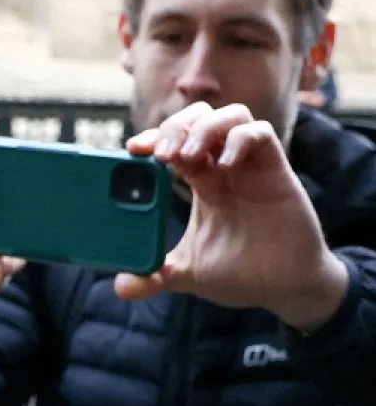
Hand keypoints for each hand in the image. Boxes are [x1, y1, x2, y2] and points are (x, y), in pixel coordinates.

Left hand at [115, 102, 348, 331]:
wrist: (283, 288)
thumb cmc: (240, 273)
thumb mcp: (187, 274)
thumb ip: (154, 276)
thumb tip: (122, 288)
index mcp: (202, 183)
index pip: (175, 142)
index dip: (154, 138)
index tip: (133, 150)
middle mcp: (225, 168)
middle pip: (199, 118)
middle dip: (176, 126)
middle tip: (160, 155)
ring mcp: (251, 167)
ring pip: (231, 116)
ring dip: (204, 127)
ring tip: (186, 156)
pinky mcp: (276, 172)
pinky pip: (261, 134)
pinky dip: (240, 139)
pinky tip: (225, 165)